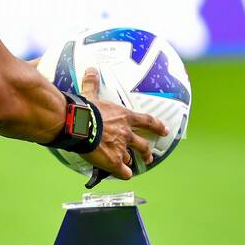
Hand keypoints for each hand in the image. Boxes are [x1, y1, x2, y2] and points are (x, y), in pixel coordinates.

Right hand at [77, 67, 167, 186]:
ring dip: (130, 162)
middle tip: (149, 157)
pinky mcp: (114, 162)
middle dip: (147, 152)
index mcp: (125, 118)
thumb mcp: (91, 94)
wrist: (79, 125)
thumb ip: (93, 83)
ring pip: (131, 158)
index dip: (157, 126)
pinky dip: (123, 174)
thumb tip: (91, 69)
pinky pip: (123, 172)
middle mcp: (127, 134)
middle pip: (143, 145)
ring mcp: (121, 149)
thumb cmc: (85, 110)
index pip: (147, 121)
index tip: (165, 130)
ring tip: (129, 166)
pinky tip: (121, 175)